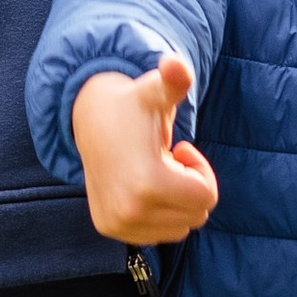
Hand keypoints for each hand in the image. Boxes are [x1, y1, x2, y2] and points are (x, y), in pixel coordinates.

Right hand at [72, 56, 219, 244]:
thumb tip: (174, 62)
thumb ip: (174, 79)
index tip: (181, 149)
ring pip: (179, 229)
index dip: (201, 171)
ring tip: (154, 172)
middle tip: (168, 160)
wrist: (90, 120)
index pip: (207, 198)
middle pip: (196, 216)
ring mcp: (118, 225)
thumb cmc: (133, 105)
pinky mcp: (110, 229)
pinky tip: (142, 186)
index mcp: (148, 183)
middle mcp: (130, 212)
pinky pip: (157, 235)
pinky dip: (159, 214)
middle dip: (191, 188)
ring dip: (176, 202)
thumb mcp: (156, 92)